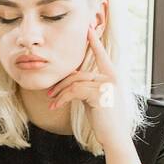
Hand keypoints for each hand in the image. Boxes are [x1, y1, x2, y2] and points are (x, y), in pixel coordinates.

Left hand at [45, 26, 133, 149]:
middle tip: (49, 94)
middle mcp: (112, 77)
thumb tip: (72, 80)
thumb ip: (87, 85)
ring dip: (59, 93)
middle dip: (61, 84)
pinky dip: (61, 99)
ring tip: (51, 102)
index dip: (94, 41)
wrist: (113, 136)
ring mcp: (107, 84)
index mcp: (112, 75)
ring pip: (74, 82)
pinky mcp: (100, 94)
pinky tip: (55, 107)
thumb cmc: (103, 118)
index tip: (88, 27)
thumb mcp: (94, 98)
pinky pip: (74, 91)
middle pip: (78, 73)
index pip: (101, 55)